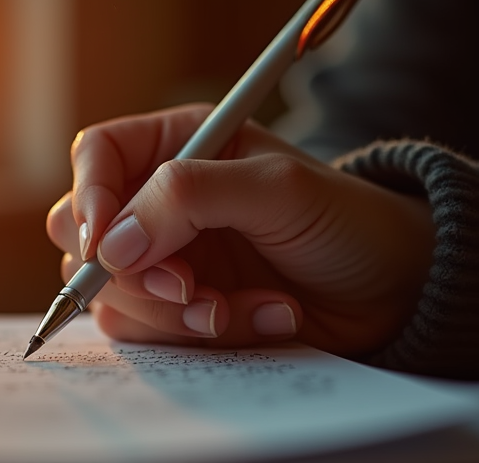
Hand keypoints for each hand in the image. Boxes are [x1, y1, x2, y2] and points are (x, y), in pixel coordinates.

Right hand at [46, 104, 435, 356]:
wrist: (393, 288)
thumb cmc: (345, 220)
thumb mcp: (276, 189)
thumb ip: (188, 197)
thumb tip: (113, 241)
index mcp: (179, 144)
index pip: (98, 155)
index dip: (90, 195)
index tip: (106, 241)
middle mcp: (162, 200)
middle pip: (86, 231)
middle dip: (129, 269)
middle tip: (186, 286)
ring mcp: (169, 256)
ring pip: (113, 289)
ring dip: (172, 310)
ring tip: (236, 308)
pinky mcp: (182, 306)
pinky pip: (152, 329)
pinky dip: (200, 333)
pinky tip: (261, 316)